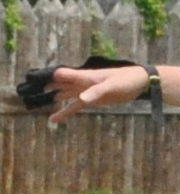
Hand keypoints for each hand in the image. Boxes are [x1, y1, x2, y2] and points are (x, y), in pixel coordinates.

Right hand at [19, 64, 151, 123]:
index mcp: (85, 76)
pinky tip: (54, 119)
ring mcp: (86, 91)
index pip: (61, 74)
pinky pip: (75, 106)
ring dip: (51, 99)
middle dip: (43, 88)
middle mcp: (82, 83)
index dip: (47, 77)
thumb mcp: (113, 85)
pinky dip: (65, 112)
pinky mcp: (92, 100)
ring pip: (64, 95)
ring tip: (34, 105)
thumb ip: (97, 92)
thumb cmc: (126, 80)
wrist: (140, 83)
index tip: (32, 81)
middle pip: (58, 84)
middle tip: (26, 94)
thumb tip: (83, 98)